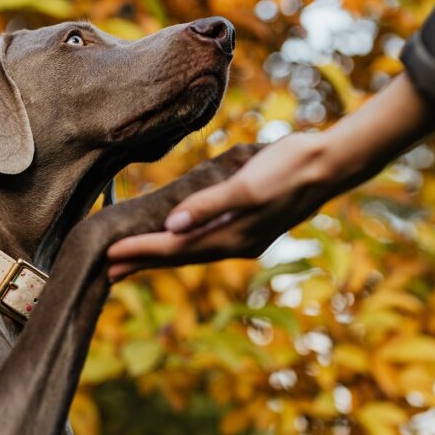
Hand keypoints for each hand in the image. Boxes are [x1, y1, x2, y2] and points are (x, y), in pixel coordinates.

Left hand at [106, 133, 344, 279]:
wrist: (330, 163)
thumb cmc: (289, 168)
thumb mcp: (248, 184)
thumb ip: (210, 205)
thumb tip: (172, 226)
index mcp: (234, 237)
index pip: (175, 248)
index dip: (140, 251)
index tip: (107, 254)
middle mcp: (236, 243)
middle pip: (178, 257)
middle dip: (142, 262)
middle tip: (104, 271)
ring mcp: (243, 236)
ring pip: (190, 251)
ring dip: (157, 256)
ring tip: (128, 261)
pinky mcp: (247, 224)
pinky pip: (203, 240)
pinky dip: (180, 243)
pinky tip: (170, 239)